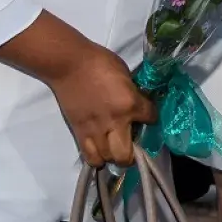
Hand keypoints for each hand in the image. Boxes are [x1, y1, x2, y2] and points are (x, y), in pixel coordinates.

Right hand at [47, 45, 155, 168]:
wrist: (70, 64)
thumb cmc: (100, 62)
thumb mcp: (125, 75)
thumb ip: (132, 93)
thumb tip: (137, 105)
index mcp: (130, 103)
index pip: (151, 119)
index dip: (151, 118)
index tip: (148, 116)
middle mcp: (115, 122)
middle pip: (126, 155)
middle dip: (132, 154)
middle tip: (132, 146)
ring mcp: (95, 130)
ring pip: (107, 159)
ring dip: (114, 156)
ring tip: (115, 148)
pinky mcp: (79, 132)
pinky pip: (89, 156)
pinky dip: (97, 158)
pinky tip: (101, 150)